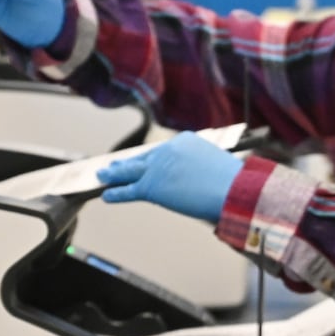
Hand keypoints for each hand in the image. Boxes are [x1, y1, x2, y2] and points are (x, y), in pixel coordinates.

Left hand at [98, 131, 243, 222]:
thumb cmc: (232, 182)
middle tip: (115, 164)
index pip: (162, 151)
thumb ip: (199, 170)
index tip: (146, 163)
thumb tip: (197, 183)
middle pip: (143, 157)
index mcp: (184, 140)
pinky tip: (107, 195)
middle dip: (128, 162)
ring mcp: (157, 168)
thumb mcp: (214, 166)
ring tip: (102, 175)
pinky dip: (117, 193)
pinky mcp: (152, 187)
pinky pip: (129, 190)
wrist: (231, 189)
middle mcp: (167, 150)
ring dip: (114, 173)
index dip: (153, 160)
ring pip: (130, 170)